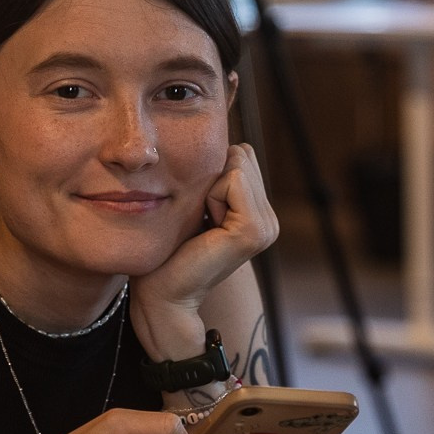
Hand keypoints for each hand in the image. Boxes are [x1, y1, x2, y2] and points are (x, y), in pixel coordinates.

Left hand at [131, 144, 278, 326]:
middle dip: (213, 178)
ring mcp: (266, 227)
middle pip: (242, 156)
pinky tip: (206, 227)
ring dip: (209, 189)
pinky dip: (211, 198)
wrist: (163, 292)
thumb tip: (224, 141)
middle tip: (201, 219)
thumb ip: (217, 177)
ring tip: (203, 224)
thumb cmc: (170, 248)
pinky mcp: (253, 231)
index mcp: (260, 214)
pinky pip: (232, 181)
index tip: (201, 212)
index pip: (243, 155)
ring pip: (237, 166)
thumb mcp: (198, 203)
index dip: (213, 173)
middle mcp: (270, 220)